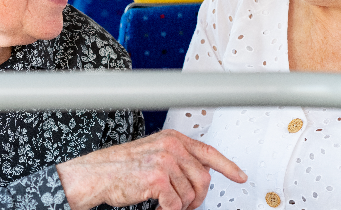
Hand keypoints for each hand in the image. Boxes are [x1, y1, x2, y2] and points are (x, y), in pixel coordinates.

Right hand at [56, 129, 246, 209]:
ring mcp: (165, 161)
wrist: (100, 172)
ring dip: (180, 206)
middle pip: (203, 179)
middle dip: (198, 198)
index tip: (240, 175)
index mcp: (174, 139)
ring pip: (190, 195)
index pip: (209, 152)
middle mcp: (172, 146)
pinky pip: (176, 205)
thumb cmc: (125, 165)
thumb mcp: (156, 152)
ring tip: (166, 203)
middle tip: (187, 205)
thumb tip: (200, 173)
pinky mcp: (157, 178)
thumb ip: (179, 158)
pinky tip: (158, 206)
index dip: (228, 166)